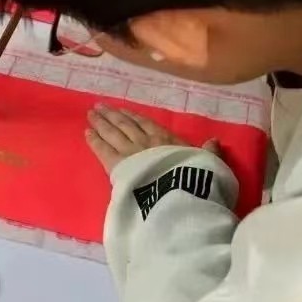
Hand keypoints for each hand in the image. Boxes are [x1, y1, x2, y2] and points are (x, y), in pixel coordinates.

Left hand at [86, 103, 219, 173]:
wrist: (181, 194)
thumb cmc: (198, 180)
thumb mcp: (210, 164)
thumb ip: (209, 152)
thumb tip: (214, 141)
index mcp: (167, 140)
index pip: (146, 124)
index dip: (133, 116)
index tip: (121, 109)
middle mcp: (146, 142)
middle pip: (125, 125)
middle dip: (112, 115)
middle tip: (98, 106)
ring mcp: (131, 152)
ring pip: (112, 133)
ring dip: (101, 122)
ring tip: (91, 114)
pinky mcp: (118, 166)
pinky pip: (103, 149)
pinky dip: (95, 140)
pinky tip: (87, 133)